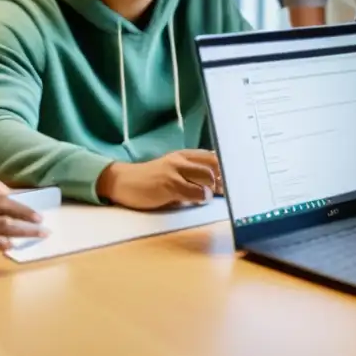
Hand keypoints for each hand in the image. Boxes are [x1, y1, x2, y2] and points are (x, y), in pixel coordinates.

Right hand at [0, 189, 47, 257]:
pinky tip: (12, 246)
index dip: (22, 206)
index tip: (36, 214)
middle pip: (6, 211)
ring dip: (22, 232)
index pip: (2, 200)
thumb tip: (2, 197)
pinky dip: (2, 244)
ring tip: (36, 236)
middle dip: (28, 218)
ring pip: (1, 226)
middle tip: (43, 226)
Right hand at [96, 150, 220, 209]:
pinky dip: (201, 198)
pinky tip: (195, 200)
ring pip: (208, 177)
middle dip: (223, 179)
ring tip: (205, 196)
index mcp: (184, 155)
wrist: (124, 181)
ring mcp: (175, 171)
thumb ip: (192, 174)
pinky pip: (195, 192)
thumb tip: (220, 185)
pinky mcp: (169, 185)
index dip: (225, 168)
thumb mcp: (173, 171)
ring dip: (212, 190)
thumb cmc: (151, 180)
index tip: (232, 179)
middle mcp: (181, 159)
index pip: (213, 156)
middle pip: (215, 164)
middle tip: (223, 191)